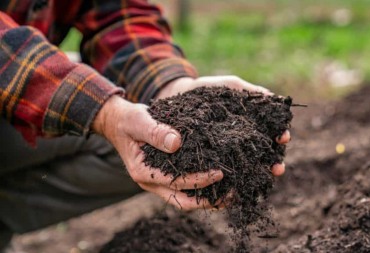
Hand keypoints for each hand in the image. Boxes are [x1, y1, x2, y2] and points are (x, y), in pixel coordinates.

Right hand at [92, 95, 224, 209]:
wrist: (119, 122)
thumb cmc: (129, 120)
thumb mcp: (139, 121)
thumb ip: (156, 132)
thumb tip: (177, 142)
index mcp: (143, 172)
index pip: (175, 182)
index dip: (198, 180)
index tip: (219, 173)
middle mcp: (150, 182)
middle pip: (182, 201)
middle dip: (207, 201)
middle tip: (231, 195)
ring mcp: (158, 181)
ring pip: (185, 199)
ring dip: (207, 199)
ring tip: (230, 196)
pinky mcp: (165, 176)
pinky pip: (184, 188)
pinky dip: (201, 189)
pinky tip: (220, 185)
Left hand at [157, 76, 290, 176]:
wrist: (179, 98)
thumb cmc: (207, 91)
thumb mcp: (229, 87)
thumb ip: (250, 92)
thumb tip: (275, 98)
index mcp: (251, 126)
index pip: (272, 134)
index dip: (280, 136)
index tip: (284, 137)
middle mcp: (244, 143)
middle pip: (265, 157)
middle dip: (275, 163)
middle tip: (278, 168)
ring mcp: (228, 155)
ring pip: (248, 170)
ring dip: (258, 177)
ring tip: (263, 179)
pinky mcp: (211, 164)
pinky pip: (224, 177)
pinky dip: (233, 185)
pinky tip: (237, 190)